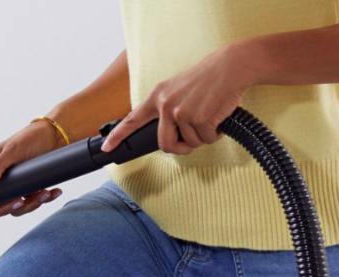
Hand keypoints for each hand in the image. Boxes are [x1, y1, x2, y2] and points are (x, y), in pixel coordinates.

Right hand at [0, 120, 64, 219]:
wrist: (55, 137)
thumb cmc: (29, 139)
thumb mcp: (11, 151)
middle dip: (6, 209)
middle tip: (21, 200)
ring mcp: (10, 188)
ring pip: (12, 210)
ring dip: (30, 205)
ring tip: (43, 192)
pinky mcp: (26, 191)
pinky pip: (30, 205)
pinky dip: (43, 200)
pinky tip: (53, 192)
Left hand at [100, 42, 252, 155]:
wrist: (231, 66)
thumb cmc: (208, 80)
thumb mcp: (179, 90)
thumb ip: (167, 110)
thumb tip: (169, 138)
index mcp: (158, 96)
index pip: (133, 119)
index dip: (118, 136)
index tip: (107, 148)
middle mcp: (166, 105)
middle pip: (165, 144)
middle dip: (180, 148)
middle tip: (192, 141)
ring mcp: (182, 112)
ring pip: (190, 144)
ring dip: (203, 137)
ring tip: (209, 116)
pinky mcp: (200, 119)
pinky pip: (207, 140)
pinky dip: (215, 134)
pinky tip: (218, 117)